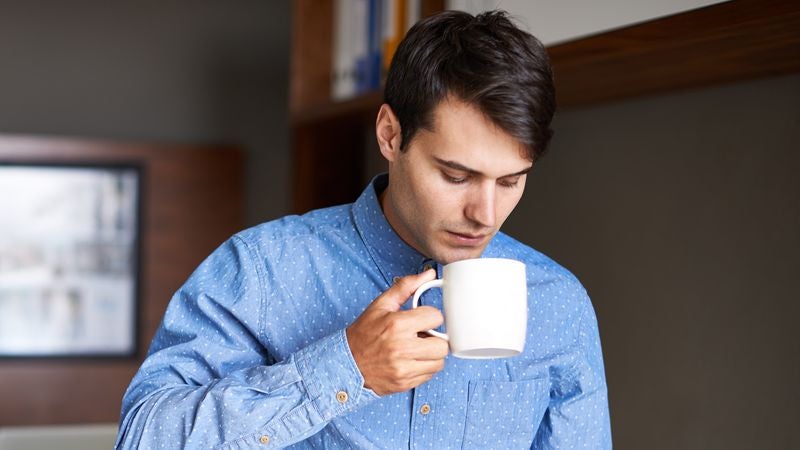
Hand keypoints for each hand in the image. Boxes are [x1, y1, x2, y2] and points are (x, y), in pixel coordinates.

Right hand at [346, 269, 448, 395]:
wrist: (345, 363)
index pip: (436, 317)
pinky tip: (411, 361)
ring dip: (431, 355)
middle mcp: (402, 348)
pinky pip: (429, 375)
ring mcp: (404, 369)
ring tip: (416, 349)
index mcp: (397, 324)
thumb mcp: (381, 305)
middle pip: (443, 345)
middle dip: (435, 339)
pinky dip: (424, 368)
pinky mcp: (405, 383)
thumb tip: (429, 273)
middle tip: (422, 336)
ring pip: (439, 362)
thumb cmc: (364, 333)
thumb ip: (406, 287)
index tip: (422, 319)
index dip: (430, 317)